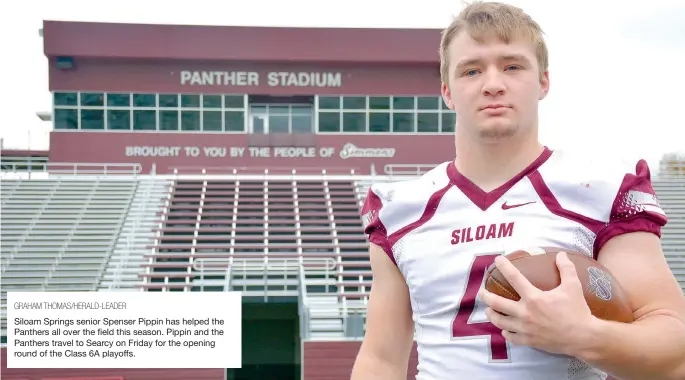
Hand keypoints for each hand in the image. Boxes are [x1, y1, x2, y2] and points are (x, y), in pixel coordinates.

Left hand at [479, 251, 596, 356]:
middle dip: (486, 296)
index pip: (514, 278)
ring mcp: (525, 329)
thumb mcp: (573, 287)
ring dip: (492, 315)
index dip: (504, 266)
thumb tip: (561, 254)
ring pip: (500, 322)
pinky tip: (505, 329)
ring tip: (489, 310)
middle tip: (482, 291)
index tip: (497, 260)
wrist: (584, 338)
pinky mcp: (529, 341)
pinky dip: (506, 332)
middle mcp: (525, 313)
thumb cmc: (578, 311)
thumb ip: (566, 269)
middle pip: (498, 303)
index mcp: (534, 298)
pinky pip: (511, 337)